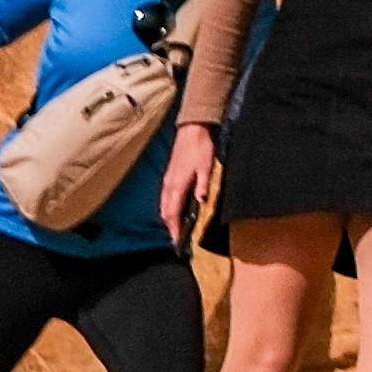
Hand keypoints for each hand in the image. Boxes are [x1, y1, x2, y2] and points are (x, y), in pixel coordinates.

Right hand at [161, 125, 226, 239]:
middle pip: (166, 212)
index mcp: (177, 185)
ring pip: (164, 205)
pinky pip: (166, 197)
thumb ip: (203, 185)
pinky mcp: (170, 176)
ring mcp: (168, 180)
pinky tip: (176, 210)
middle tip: (178, 240)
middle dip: (171, 227)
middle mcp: (169, 185)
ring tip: (177, 229)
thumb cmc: (200, 148)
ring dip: (169, 218)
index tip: (178, 241)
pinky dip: (169, 208)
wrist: (192, 130)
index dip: (175, 229)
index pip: (173, 213)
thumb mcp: (206, 167)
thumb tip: (201, 202)